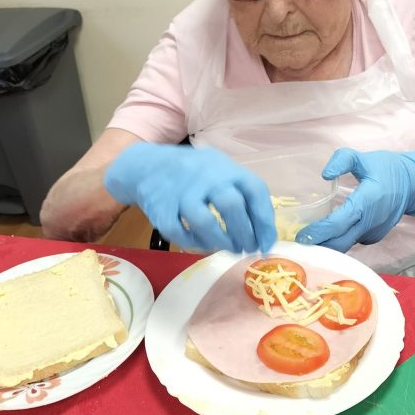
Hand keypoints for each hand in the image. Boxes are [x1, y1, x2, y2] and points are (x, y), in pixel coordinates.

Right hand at [103, 143, 276, 252]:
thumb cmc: (194, 173)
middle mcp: (206, 177)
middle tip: (247, 248)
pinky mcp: (161, 208)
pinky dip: (193, 243)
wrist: (147, 165)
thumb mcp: (220, 170)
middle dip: (244, 234)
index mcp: (226, 168)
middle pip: (231, 206)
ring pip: (204, 221)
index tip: (267, 243)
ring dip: (221, 241)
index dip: (265, 221)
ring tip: (229, 249)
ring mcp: (182, 192)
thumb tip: (263, 233)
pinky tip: (202, 244)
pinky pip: (179, 232)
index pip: (254, 191)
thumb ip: (240, 194)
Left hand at [295, 149, 414, 252]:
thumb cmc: (386, 169)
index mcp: (367, 201)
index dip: (320, 231)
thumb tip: (325, 174)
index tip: (302, 236)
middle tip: (299, 241)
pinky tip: (327, 234)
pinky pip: (353, 242)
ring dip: (328, 244)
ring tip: (309, 238)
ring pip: (346, 244)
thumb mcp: (364, 158)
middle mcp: (371, 221)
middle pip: (340, 242)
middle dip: (319, 244)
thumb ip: (343, 160)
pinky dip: (340, 240)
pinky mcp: (374, 237)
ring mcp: (374, 232)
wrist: (412, 184)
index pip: (340, 223)